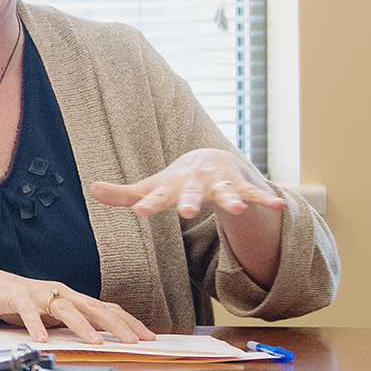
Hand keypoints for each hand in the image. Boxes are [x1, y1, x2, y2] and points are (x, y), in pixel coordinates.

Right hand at [0, 270, 153, 345]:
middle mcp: (61, 293)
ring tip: (96, 341)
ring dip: (83, 325)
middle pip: (94, 307)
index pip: (107, 308)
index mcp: (72, 298)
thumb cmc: (22, 300)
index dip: (128, 321)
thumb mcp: (53, 315)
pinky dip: (37, 326)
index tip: (148, 336)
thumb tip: (97, 338)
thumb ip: (72, 324)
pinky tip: (43, 340)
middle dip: (117, 324)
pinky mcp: (18, 298)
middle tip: (134, 340)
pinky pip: (30, 312)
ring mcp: (40, 294)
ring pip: (67, 308)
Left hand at [87, 149, 287, 224]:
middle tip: (187, 211)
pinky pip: (253, 193)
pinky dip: (265, 199)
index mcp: (171, 186)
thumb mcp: (153, 187)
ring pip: (226, 192)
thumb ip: (125, 194)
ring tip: (239, 209)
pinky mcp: (239, 186)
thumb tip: (91, 189)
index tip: (139, 210)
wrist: (211, 158)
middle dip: (190, 201)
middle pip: (191, 194)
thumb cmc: (176, 180)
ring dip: (232, 199)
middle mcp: (195, 183)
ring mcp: (218, 183)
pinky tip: (279, 205)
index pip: (156, 197)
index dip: (147, 203)